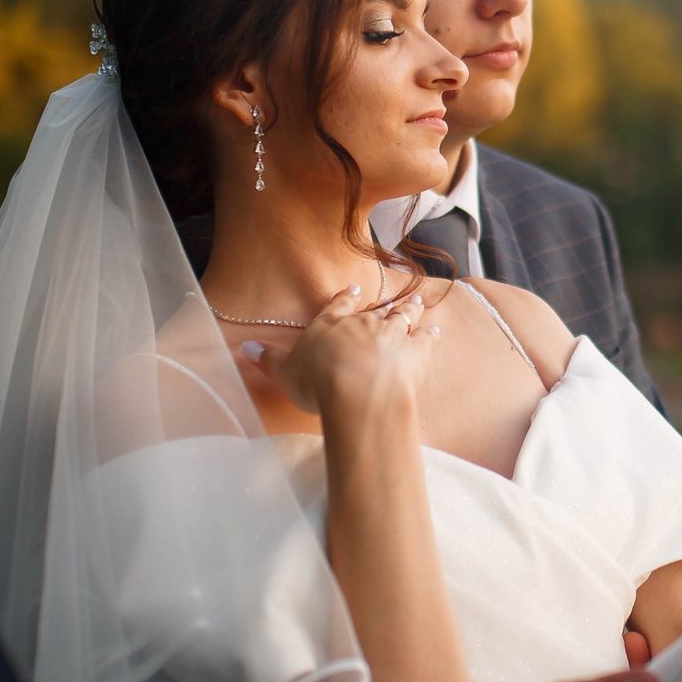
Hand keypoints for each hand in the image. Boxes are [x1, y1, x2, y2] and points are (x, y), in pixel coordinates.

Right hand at [249, 284, 440, 418]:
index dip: (345, 298)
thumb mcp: (285, 372)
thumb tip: (245, 347)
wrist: (357, 392)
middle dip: (384, 303)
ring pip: (402, 316)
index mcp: (330, 325)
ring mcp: (392, 334)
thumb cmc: (317, 383)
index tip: (353, 289)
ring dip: (410, 308)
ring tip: (416, 300)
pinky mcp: (416, 350)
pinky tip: (436, 330)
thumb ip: (268, 359)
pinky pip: (425, 338)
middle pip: (375, 310)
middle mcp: (363, 324)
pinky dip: (431, 334)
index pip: (337, 306)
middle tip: (392, 296)